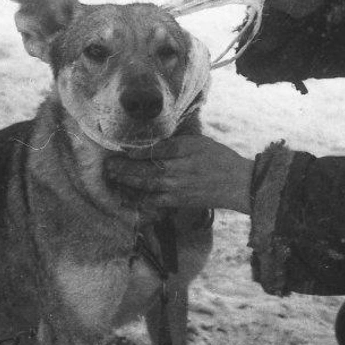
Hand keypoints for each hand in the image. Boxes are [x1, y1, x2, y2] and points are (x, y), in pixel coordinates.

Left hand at [105, 136, 253, 213]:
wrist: (237, 183)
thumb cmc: (219, 158)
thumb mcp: (198, 142)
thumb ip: (173, 144)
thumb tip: (150, 145)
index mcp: (180, 154)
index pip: (150, 152)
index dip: (133, 152)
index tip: (119, 150)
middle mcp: (174, 173)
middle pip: (142, 170)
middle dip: (123, 169)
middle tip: (108, 166)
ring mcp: (175, 189)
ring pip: (145, 186)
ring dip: (127, 183)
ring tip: (114, 178)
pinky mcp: (178, 202)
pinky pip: (153, 202)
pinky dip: (139, 200)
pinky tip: (129, 197)